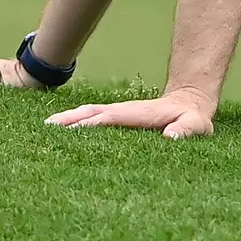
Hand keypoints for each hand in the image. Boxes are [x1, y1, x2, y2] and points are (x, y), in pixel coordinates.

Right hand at [45, 88, 215, 139]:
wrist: (190, 104)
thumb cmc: (193, 119)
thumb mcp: (196, 125)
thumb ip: (186, 130)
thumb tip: (170, 137)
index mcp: (139, 114)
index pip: (111, 118)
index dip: (92, 123)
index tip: (71, 131)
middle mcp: (124, 111)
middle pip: (92, 112)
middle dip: (70, 119)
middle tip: (46, 129)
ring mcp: (119, 113)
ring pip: (89, 113)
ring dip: (68, 119)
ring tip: (44, 129)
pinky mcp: (117, 118)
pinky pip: (93, 117)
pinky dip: (75, 121)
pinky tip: (60, 130)